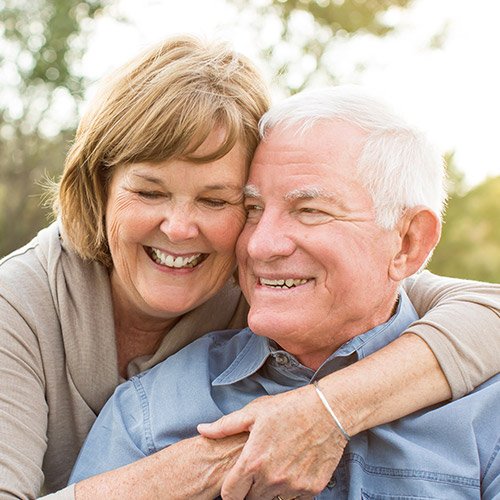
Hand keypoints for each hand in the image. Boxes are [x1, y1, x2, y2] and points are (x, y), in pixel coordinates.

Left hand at [198, 384, 347, 499]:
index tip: (235, 482)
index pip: (230, 495)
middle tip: (258, 468)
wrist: (328, 410)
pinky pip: (294, 498)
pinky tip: (293, 468)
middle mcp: (271, 479)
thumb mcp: (254, 412)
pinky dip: (290, 488)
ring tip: (276, 465)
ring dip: (270, 489)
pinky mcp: (311, 489)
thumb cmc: (289, 408)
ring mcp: (293, 486)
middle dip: (250, 488)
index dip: (230, 490)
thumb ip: (225, 425)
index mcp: (253, 461)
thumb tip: (202, 429)